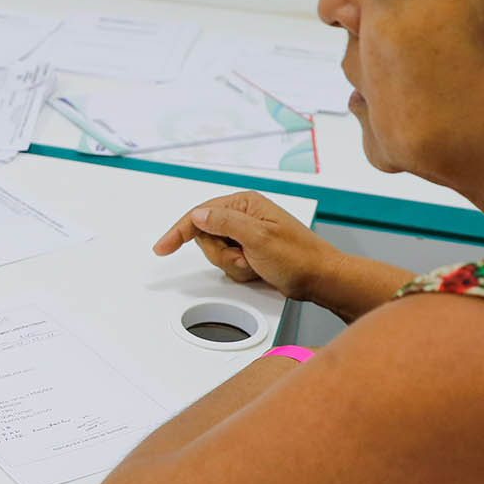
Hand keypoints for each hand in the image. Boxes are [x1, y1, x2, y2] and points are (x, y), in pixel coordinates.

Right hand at [154, 191, 333, 297]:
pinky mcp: (249, 249)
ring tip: (255, 265)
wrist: (320, 278)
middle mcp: (243, 215)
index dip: (179, 231)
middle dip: (221, 254)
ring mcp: (246, 233)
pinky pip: (228, 262)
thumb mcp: (258, 238)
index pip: (200, 214)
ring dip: (232, 264)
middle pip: (205, 236)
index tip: (162, 247)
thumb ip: (225, 223)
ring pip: (216, 252)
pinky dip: (240, 270)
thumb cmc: (298, 257)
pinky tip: (258, 269)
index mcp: (245, 204)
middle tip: (244, 258)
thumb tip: (198, 214)